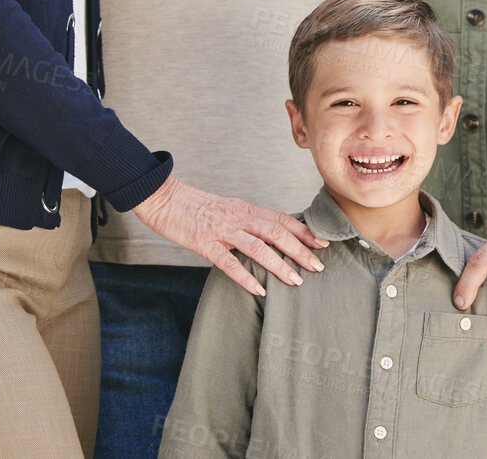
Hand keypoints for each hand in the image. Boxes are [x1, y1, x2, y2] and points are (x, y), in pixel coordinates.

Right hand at [131, 176, 326, 297]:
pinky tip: (258, 289)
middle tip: (319, 267)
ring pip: (258, 247)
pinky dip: (245, 276)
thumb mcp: (226, 210)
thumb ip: (246, 222)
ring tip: (296, 281)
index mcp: (245, 209)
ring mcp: (222, 230)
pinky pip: (228, 262)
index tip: (323, 243)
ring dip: (279, 264)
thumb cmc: (194, 207)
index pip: (282, 219)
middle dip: (301, 250)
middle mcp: (239, 217)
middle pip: (277, 232)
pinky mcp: (204, 242)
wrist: (162, 197)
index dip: (304, 231)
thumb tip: (268, 236)